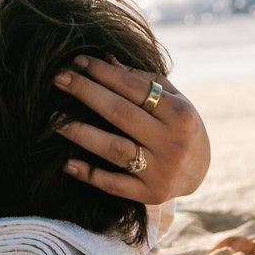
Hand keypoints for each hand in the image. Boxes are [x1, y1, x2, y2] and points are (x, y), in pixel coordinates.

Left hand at [56, 55, 209, 204]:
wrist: (200, 170)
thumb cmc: (179, 123)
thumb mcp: (172, 98)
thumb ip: (142, 79)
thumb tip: (105, 60)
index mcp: (180, 114)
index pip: (134, 88)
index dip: (103, 72)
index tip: (77, 61)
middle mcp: (172, 143)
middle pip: (120, 114)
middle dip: (86, 92)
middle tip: (58, 78)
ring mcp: (161, 171)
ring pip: (114, 149)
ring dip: (81, 133)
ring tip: (54, 119)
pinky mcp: (150, 195)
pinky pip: (114, 185)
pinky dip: (90, 174)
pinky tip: (67, 163)